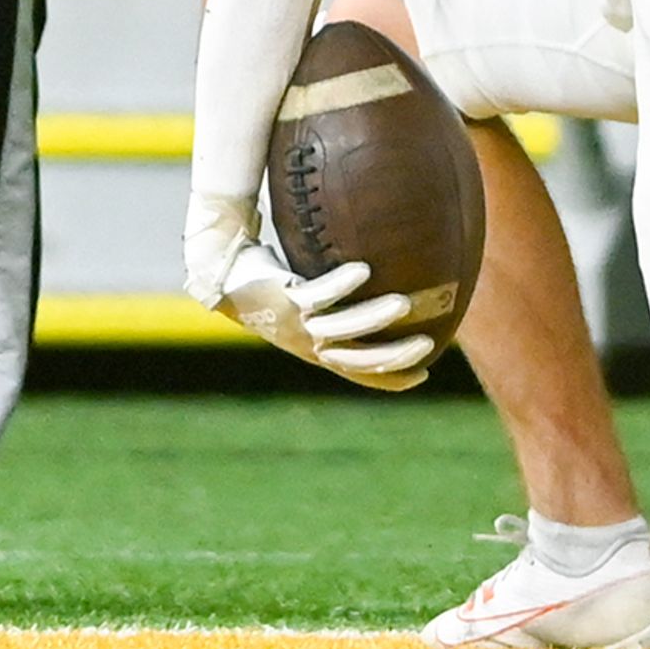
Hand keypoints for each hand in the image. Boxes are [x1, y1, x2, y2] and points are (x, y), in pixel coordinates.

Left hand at [184, 193, 431, 391]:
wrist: (224, 274)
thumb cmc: (269, 283)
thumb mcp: (309, 299)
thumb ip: (341, 298)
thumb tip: (380, 276)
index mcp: (317, 350)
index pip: (361, 373)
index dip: (392, 378)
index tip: (425, 372)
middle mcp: (310, 342)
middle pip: (358, 359)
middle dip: (393, 357)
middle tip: (426, 345)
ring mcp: (298, 321)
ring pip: (342, 328)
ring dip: (374, 318)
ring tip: (405, 304)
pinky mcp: (287, 297)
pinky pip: (319, 294)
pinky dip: (342, 285)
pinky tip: (365, 270)